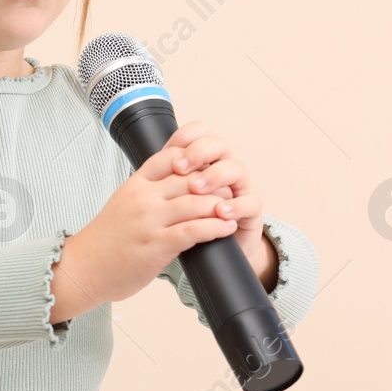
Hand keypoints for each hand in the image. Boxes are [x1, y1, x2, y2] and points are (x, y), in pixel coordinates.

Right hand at [51, 126, 243, 310]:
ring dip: (220, 205)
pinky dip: (215, 227)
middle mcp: (143, 198)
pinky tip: (226, 228)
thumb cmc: (106, 240)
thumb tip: (177, 184)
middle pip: (189, 178)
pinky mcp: (157, 245)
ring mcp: (150, 221)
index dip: (194, 159)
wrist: (83, 267)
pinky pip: (194, 231)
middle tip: (231, 189)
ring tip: (233, 209)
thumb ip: (147, 192)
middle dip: (215, 182)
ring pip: (196, 202)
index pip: (170, 157)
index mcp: (135, 184)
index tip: (210, 167)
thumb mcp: (123, 204)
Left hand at [163, 121, 270, 273]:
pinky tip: (222, 212)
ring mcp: (239, 188)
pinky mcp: (250, 211)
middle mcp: (221, 168)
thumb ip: (162, 179)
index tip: (170, 147)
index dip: (187, 135)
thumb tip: (140, 163)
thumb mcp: (168, 200)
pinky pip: (251, 201)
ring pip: (236, 168)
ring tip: (198, 190)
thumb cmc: (184, 223)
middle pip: (218, 144)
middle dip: (198, 153)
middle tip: (181, 168)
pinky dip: (236, 206)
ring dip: (215, 176)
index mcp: (202, 160)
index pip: (199, 133)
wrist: (209, 257)